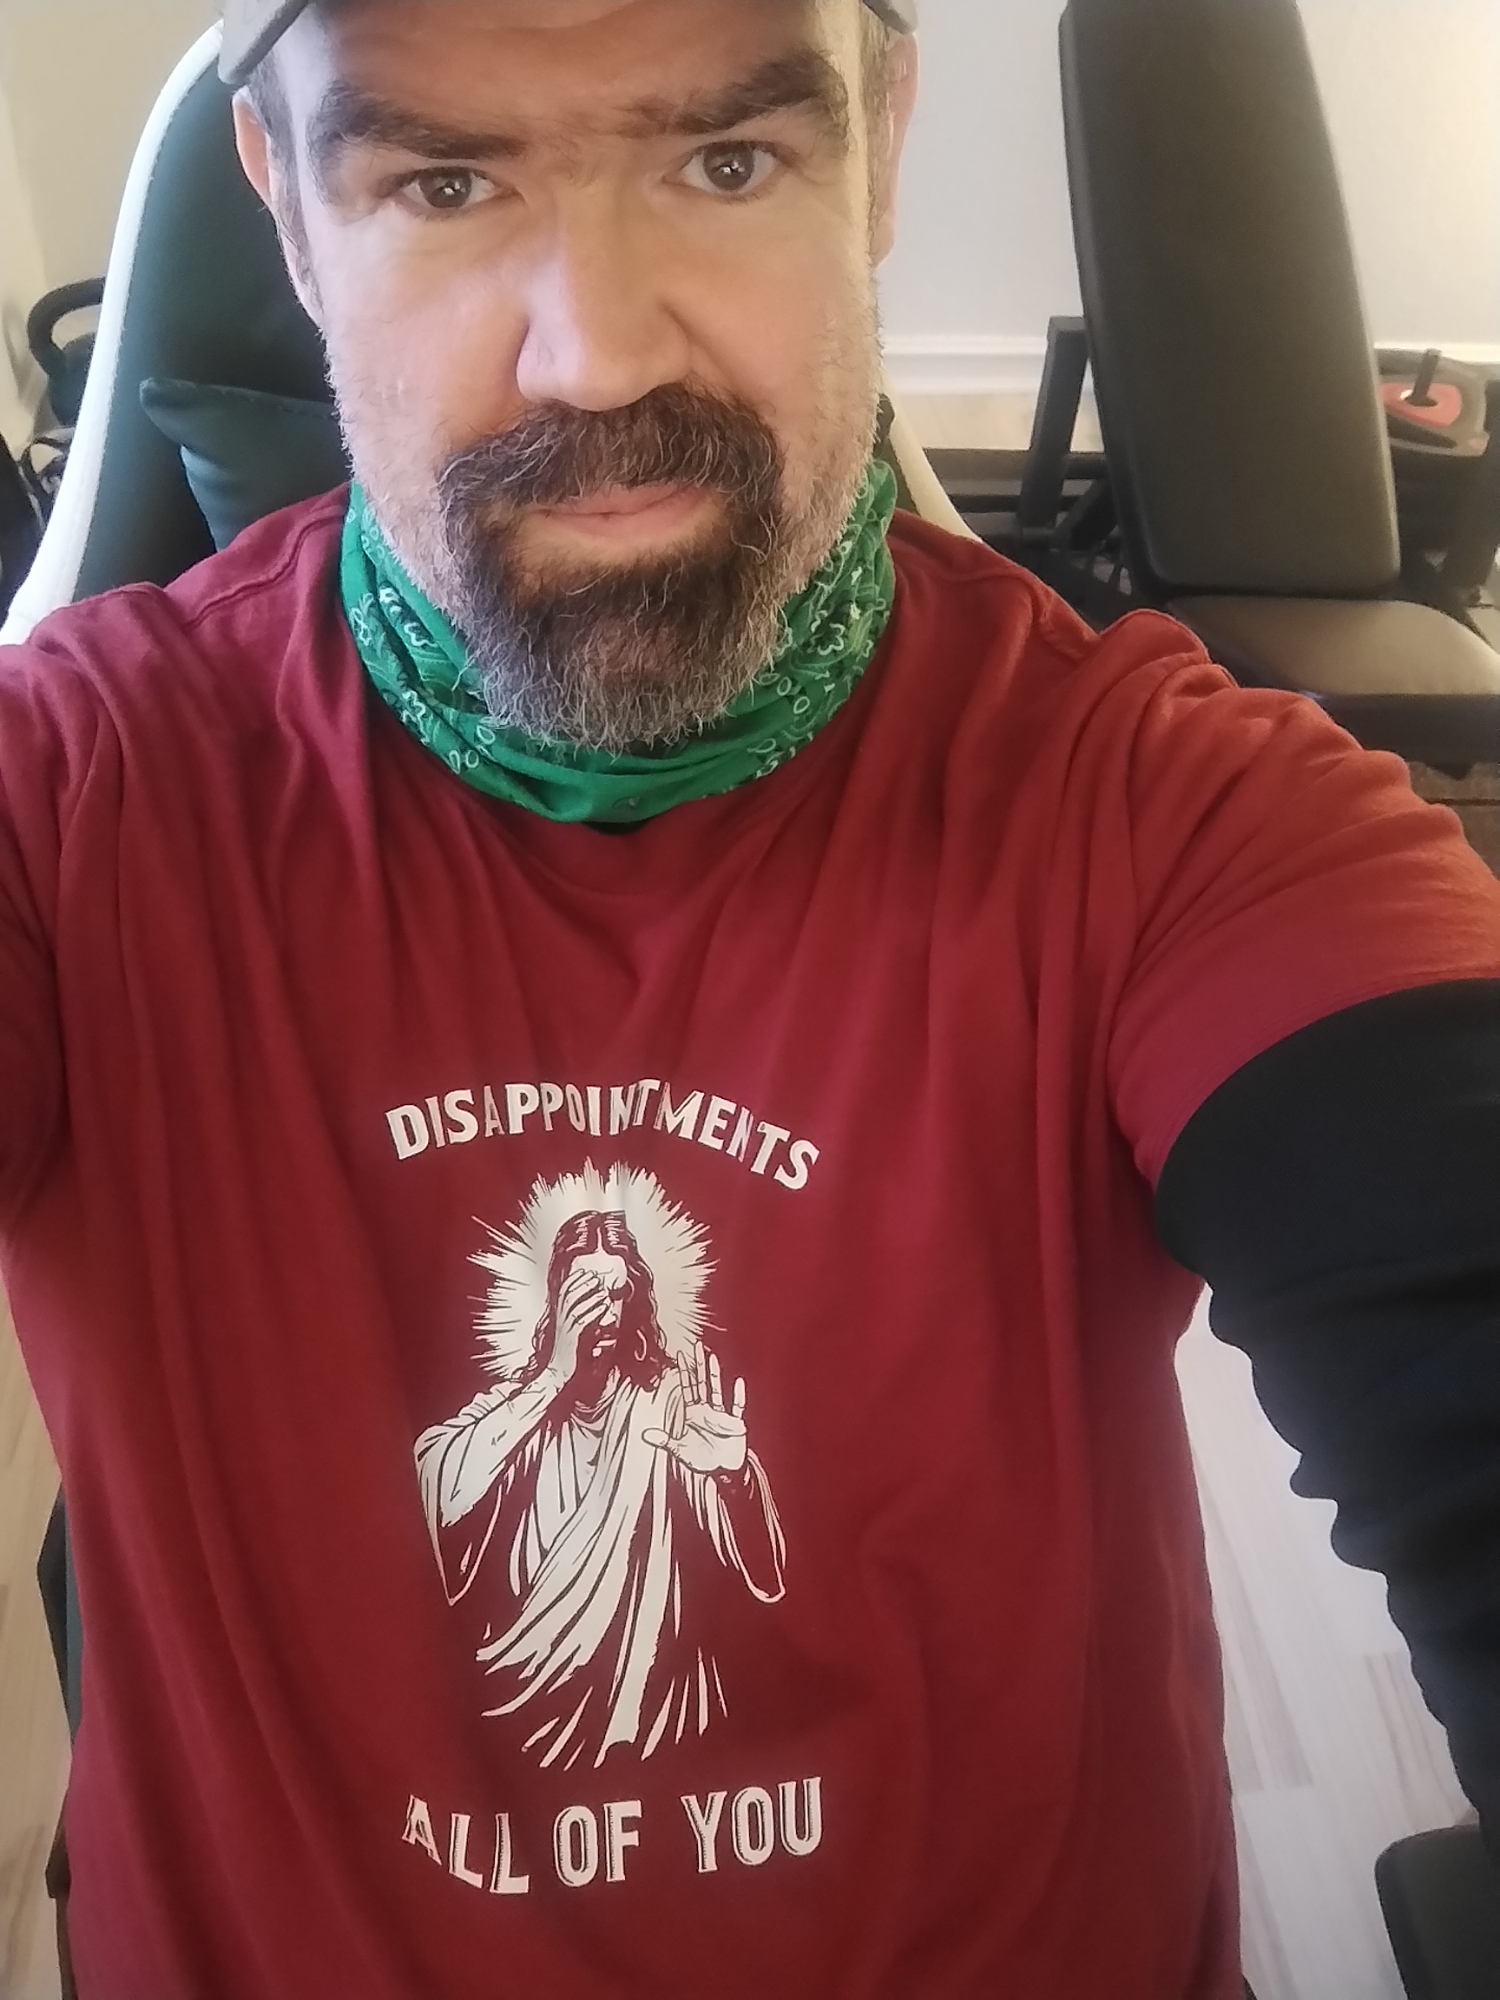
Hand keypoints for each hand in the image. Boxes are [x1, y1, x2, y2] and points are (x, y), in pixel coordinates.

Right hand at [546, 1264, 610, 1383]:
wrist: (556, 1377)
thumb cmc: (567, 1358)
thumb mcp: (571, 1336)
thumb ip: (578, 1323)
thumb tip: (594, 1310)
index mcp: (559, 1319)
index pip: (563, 1295)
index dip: (573, 1281)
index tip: (585, 1271)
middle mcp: (560, 1323)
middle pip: (569, 1298)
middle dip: (582, 1285)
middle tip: (596, 1276)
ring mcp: (566, 1332)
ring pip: (576, 1308)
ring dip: (590, 1297)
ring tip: (603, 1290)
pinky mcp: (572, 1342)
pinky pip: (582, 1324)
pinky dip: (593, 1313)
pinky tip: (604, 1308)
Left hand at [644, 1344, 747, 1476]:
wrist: (722, 1472)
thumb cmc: (702, 1459)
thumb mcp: (679, 1450)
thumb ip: (664, 1441)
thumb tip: (644, 1435)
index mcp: (693, 1414)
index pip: (687, 1388)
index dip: (684, 1372)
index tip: (681, 1354)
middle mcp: (706, 1410)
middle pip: (702, 1383)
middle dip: (699, 1364)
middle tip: (697, 1345)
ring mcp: (720, 1415)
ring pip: (717, 1389)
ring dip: (715, 1374)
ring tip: (712, 1358)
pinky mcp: (734, 1424)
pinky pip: (736, 1407)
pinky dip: (737, 1396)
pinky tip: (738, 1383)